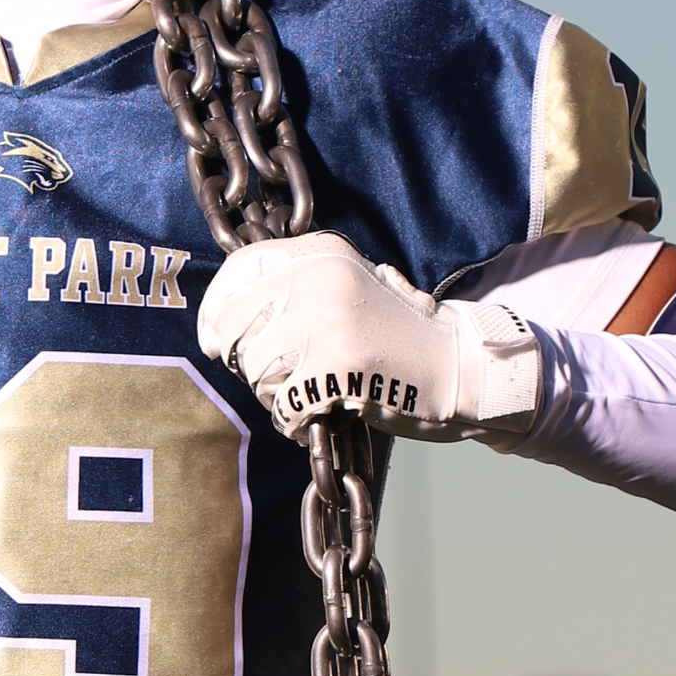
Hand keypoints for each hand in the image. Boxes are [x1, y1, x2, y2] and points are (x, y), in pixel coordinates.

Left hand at [196, 231, 541, 443]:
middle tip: (275, 376)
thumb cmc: (400, 337)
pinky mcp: (335, 369)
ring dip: (274, 393)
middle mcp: (320, 279)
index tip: (213, 336)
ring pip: (254, 369)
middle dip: (244, 359)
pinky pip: (282, 406)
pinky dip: (295, 421)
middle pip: (235, 325)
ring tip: (310, 393)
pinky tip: (321, 414)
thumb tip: (222, 312)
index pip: (239, 270)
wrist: (462, 369)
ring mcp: (326, 323)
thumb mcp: (350, 288)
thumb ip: (296, 288)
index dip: (216, 308)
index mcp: (322, 254)